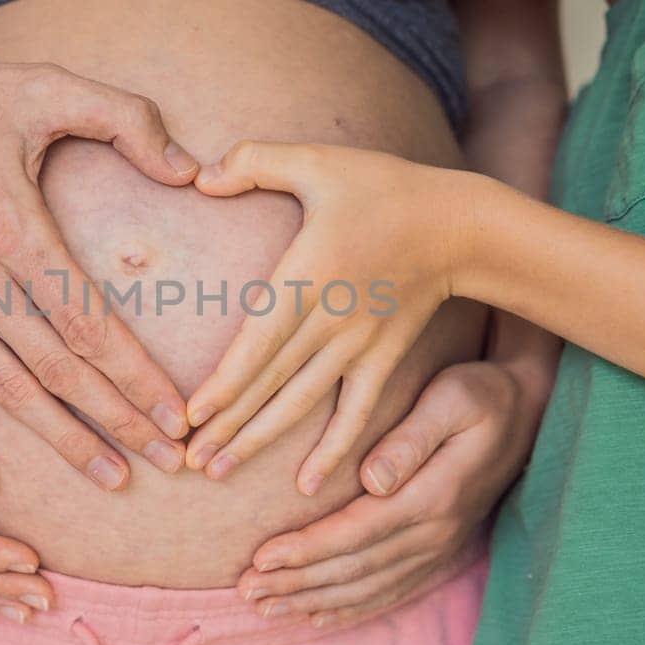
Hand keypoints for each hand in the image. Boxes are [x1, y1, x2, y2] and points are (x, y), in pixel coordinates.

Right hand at [0, 32, 197, 488]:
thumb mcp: (45, 84)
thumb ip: (127, 118)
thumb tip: (190, 168)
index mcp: (13, 227)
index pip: (89, 323)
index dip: (137, 376)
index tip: (179, 415)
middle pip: (58, 368)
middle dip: (119, 420)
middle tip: (170, 461)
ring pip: (5, 388)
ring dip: (59, 439)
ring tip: (110, 476)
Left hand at [184, 140, 484, 492]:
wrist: (459, 224)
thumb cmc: (383, 186)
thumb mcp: (318, 159)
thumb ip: (254, 160)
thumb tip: (200, 177)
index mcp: (308, 275)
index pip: (259, 339)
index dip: (225, 381)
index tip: (192, 415)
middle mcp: (330, 319)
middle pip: (270, 382)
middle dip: (226, 424)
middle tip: (184, 462)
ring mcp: (358, 345)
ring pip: (302, 403)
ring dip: (260, 441)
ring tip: (217, 473)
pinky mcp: (382, 358)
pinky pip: (355, 412)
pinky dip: (333, 449)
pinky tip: (306, 485)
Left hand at [234, 357, 548, 627]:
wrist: (528, 410)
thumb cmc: (481, 394)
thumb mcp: (452, 399)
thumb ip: (411, 439)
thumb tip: (372, 480)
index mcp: (433, 495)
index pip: (357, 532)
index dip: (306, 550)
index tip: (260, 557)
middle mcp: (437, 532)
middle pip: (355, 568)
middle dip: (296, 582)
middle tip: (246, 591)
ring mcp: (442, 547)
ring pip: (369, 587)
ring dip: (314, 600)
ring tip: (266, 607)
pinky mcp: (443, 552)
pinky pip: (395, 591)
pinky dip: (353, 609)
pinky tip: (318, 617)